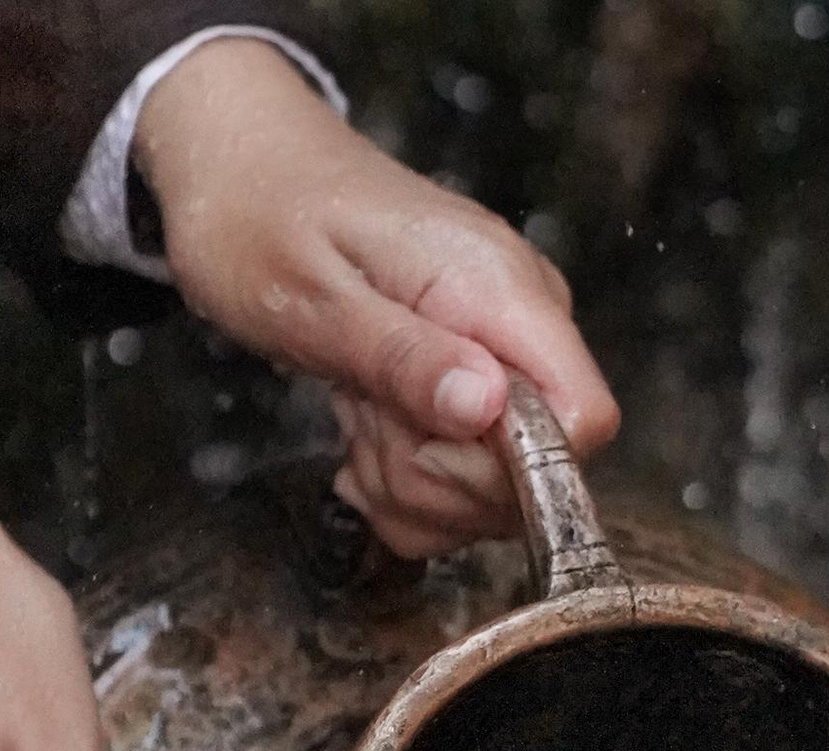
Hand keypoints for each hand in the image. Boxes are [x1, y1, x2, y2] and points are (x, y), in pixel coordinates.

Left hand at [135, 39, 619, 558]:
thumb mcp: (313, 296)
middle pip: (531, 480)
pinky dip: (399, 487)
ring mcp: (504, 366)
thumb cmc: (266, 218)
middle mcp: (523, 330)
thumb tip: (484, 406)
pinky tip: (365, 428)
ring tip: (358, 408)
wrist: (248, 172)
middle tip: (365, 413)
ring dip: (405, 485)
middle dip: (432, 481)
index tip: (423, 444)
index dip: (506, 469)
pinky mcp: (479, 398)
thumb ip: (402, 355)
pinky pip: (457, 497)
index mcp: (503, 290)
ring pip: (489, 500)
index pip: (581, 420)